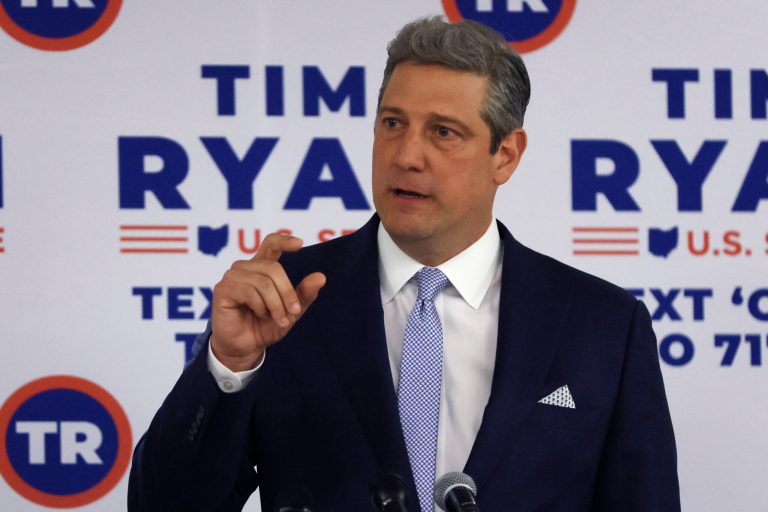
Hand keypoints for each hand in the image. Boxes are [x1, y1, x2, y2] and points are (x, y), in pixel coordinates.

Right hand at [210, 233, 325, 370]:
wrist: (246, 348)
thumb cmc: (265, 326)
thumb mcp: (291, 311)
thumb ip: (304, 294)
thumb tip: (321, 277)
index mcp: (262, 268)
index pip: (270, 243)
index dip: (284, 240)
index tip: (300, 244)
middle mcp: (245, 268)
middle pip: (273, 268)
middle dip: (287, 292)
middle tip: (293, 312)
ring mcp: (232, 277)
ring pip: (263, 282)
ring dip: (275, 304)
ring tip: (279, 319)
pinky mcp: (223, 289)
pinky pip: (249, 291)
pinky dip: (260, 306)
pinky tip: (260, 315)